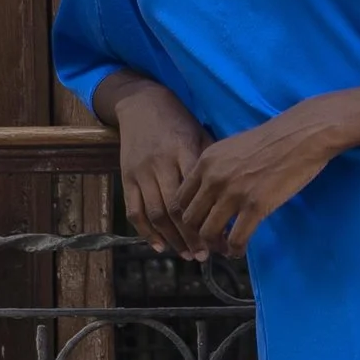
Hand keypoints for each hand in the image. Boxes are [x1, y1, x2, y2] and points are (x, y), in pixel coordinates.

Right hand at [103, 80, 207, 253]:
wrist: (141, 104)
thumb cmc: (179, 121)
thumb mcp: (201, 134)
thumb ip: (212, 164)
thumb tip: (233, 197)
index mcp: (184, 151)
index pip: (198, 195)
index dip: (209, 221)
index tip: (223, 238)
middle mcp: (161, 164)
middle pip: (176, 210)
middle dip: (191, 237)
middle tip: (205, 255)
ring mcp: (141, 172)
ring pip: (156, 214)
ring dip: (172, 239)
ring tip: (188, 254)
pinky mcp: (126, 177)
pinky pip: (135, 211)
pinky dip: (146, 232)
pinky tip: (160, 246)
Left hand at [167, 98, 344, 259]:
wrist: (301, 135)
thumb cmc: (272, 139)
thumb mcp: (231, 148)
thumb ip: (216, 169)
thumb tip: (211, 193)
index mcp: (205, 162)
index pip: (179, 200)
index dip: (183, 220)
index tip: (195, 228)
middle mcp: (213, 179)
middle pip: (189, 220)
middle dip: (196, 237)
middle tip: (208, 243)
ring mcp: (233, 193)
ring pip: (208, 233)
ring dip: (215, 246)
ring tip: (224, 248)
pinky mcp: (255, 206)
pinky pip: (236, 238)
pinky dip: (235, 250)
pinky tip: (239, 250)